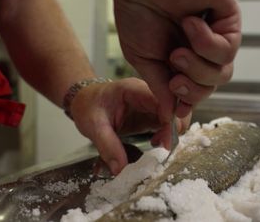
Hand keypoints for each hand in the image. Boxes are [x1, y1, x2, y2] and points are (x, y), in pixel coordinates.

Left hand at [70, 78, 189, 174]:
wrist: (84, 101)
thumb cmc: (88, 106)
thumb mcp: (93, 126)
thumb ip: (107, 146)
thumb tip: (120, 169)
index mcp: (134, 90)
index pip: (162, 101)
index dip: (169, 121)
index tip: (164, 144)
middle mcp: (147, 94)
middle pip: (174, 107)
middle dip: (173, 129)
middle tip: (163, 148)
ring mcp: (151, 104)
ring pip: (175, 116)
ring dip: (171, 133)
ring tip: (158, 147)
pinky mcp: (151, 114)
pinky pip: (167, 123)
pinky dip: (166, 135)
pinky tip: (155, 144)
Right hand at [110, 0, 240, 120]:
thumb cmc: (137, 12)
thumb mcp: (143, 59)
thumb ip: (159, 87)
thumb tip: (168, 116)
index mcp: (181, 59)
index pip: (195, 90)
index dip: (188, 103)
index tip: (175, 112)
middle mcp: (200, 50)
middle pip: (211, 86)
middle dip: (192, 89)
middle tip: (174, 76)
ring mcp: (216, 35)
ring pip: (223, 74)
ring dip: (197, 68)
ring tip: (178, 51)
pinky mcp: (228, 19)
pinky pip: (227, 49)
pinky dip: (205, 42)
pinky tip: (189, 23)